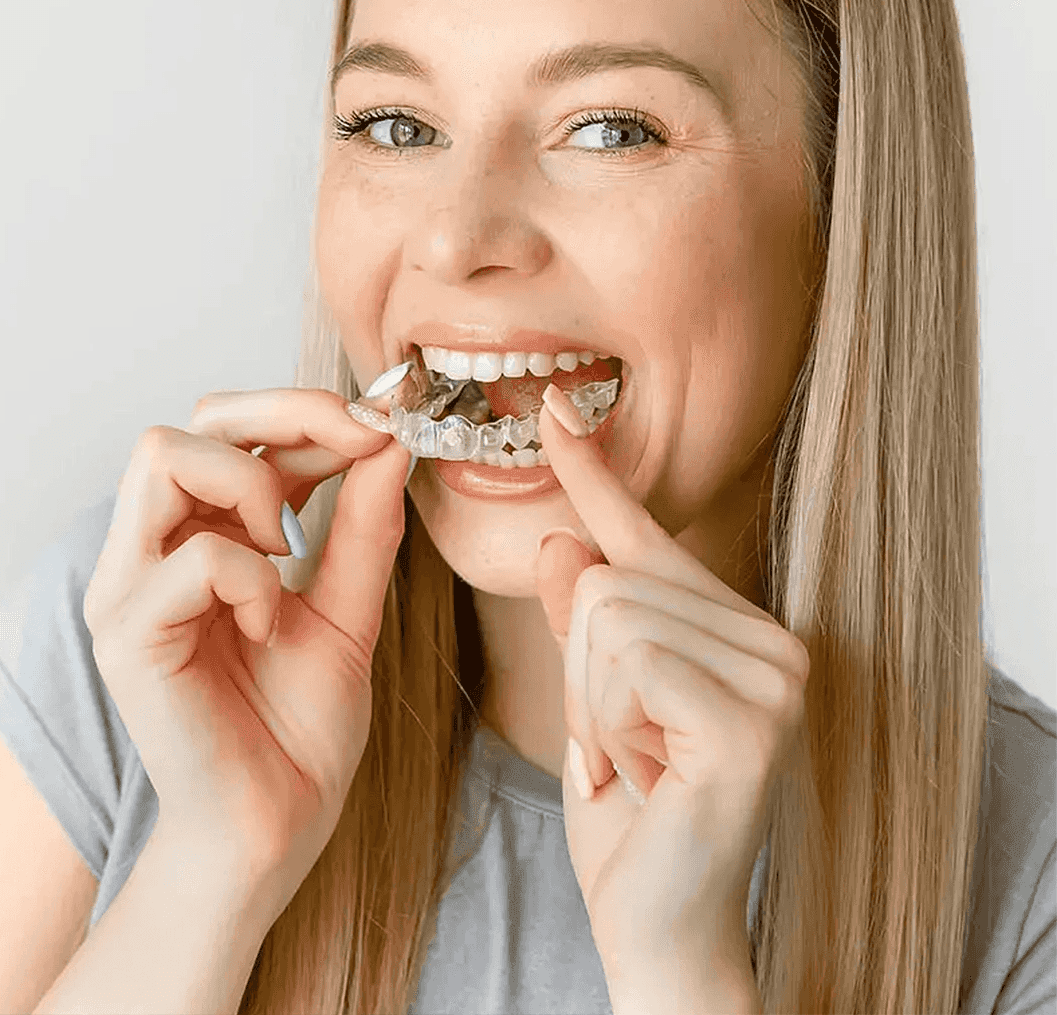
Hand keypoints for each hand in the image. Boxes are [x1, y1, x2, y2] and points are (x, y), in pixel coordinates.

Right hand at [83, 389, 409, 924]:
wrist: (275, 831)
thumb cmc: (297, 732)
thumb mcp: (349, 611)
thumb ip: (362, 525)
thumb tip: (389, 441)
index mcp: (191, 540)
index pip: (221, 429)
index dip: (302, 411)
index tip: (377, 429)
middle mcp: (144, 554)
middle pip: (183, 423)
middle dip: (282, 415)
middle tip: (353, 448)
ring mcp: (125, 590)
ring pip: (162, 456)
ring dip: (252, 485)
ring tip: (289, 550)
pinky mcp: (126, 635)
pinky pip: (194, 556)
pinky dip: (253, 578)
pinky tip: (269, 626)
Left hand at [533, 385, 805, 1006]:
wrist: (655, 923)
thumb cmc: (626, 812)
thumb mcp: (591, 697)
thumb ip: (583, 618)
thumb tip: (563, 536)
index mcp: (736, 629)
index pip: (645, 537)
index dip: (594, 473)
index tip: (556, 408)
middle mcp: (775, 641)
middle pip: (608, 575)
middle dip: (581, 672)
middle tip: (619, 746)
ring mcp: (775, 679)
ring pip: (608, 614)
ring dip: (592, 704)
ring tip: (633, 762)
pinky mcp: (751, 719)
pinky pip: (627, 662)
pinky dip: (606, 723)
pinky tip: (645, 774)